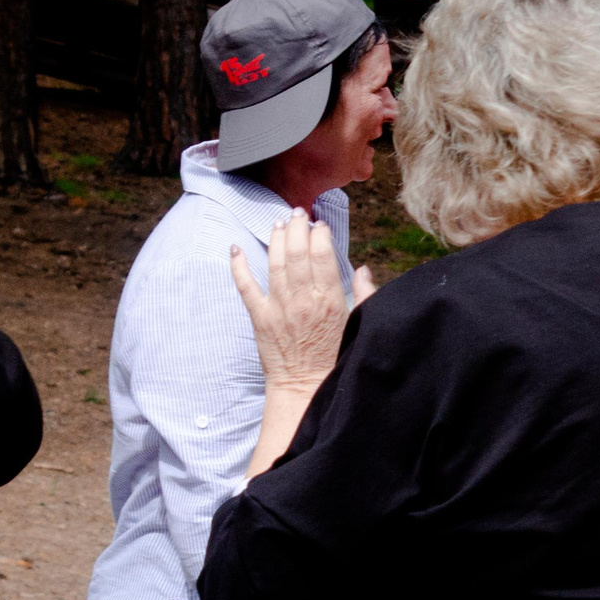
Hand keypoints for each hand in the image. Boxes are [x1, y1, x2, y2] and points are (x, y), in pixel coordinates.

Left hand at [229, 210, 355, 393]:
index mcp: (330, 299)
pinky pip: (245, 286)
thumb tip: (363, 269)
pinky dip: (238, 266)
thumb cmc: (336, 357)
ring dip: (275, 239)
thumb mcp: (359, 324)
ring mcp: (278, 307)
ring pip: (274, 263)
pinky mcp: (260, 317)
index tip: (321, 224)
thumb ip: (364, 295)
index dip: (320, 234)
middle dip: (297, 228)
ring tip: (279, 222)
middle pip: (296, 253)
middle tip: (299, 213)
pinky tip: (235, 248)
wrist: (306, 386)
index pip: (323, 255)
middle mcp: (302, 299)